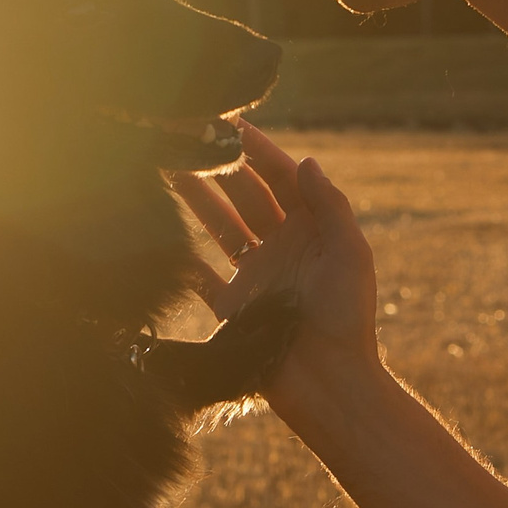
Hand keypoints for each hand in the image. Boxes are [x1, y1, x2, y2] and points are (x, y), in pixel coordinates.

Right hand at [173, 121, 379, 413]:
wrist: (328, 383)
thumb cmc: (346, 318)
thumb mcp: (350, 253)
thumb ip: (329, 205)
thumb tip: (305, 160)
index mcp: (314, 230)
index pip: (282, 178)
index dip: (258, 150)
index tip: (230, 124)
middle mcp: (282, 246)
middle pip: (246, 195)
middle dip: (219, 166)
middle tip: (187, 137)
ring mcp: (255, 275)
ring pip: (219, 225)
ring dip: (195, 197)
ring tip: (165, 167)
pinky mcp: (232, 307)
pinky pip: (200, 274)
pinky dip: (180, 254)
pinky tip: (157, 229)